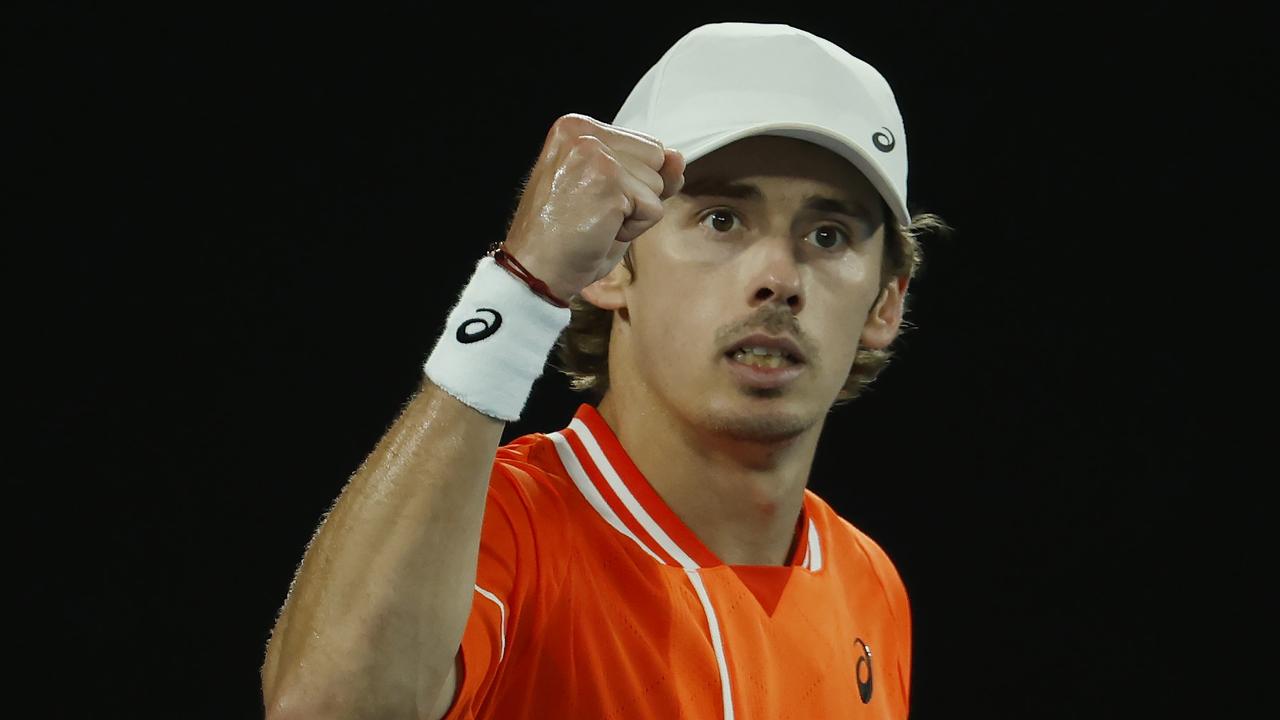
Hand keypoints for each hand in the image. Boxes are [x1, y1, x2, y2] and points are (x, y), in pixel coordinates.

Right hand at [501, 113, 684, 299]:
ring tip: (594, 222)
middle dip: (637, 195)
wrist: (535, 270)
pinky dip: (633, 230)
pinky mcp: (608, 181)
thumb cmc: (566, 237)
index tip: (591, 200)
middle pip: (656, 159)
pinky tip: (599, 231)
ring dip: (634, 214)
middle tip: (593, 213)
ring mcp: (595, 154)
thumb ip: (645, 171)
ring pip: (657, 185)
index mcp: (576, 127)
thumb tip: (678, 158)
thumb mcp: (611, 195)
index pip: (645, 147)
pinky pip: (653, 209)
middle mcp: (582, 132)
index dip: (633, 183)